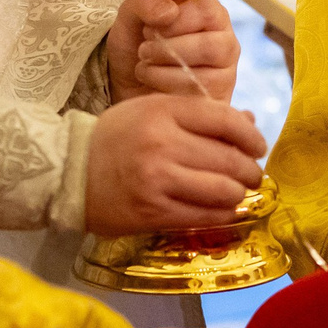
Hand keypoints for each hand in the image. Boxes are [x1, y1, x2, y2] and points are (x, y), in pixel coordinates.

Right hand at [85, 95, 266, 234]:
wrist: (68, 171)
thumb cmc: (116, 138)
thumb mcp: (154, 111)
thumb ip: (200, 115)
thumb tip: (250, 124)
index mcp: (163, 111)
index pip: (226, 121)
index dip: (252, 137)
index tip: (259, 147)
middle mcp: (162, 144)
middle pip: (230, 159)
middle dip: (251, 170)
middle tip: (252, 174)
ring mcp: (158, 180)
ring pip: (224, 191)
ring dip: (238, 193)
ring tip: (236, 191)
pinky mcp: (154, 212)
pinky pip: (205, 216)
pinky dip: (223, 214)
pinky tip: (222, 209)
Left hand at [107, 0, 239, 103]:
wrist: (125, 85)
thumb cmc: (134, 46)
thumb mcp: (130, 17)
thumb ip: (145, 3)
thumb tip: (170, 12)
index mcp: (211, 16)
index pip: (208, 11)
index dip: (177, 21)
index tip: (150, 29)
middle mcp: (225, 44)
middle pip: (213, 47)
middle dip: (169, 50)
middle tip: (144, 50)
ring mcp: (225, 76)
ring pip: (206, 77)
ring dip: (164, 72)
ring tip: (144, 68)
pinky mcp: (216, 102)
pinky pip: (198, 100)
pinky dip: (167, 91)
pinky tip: (152, 86)